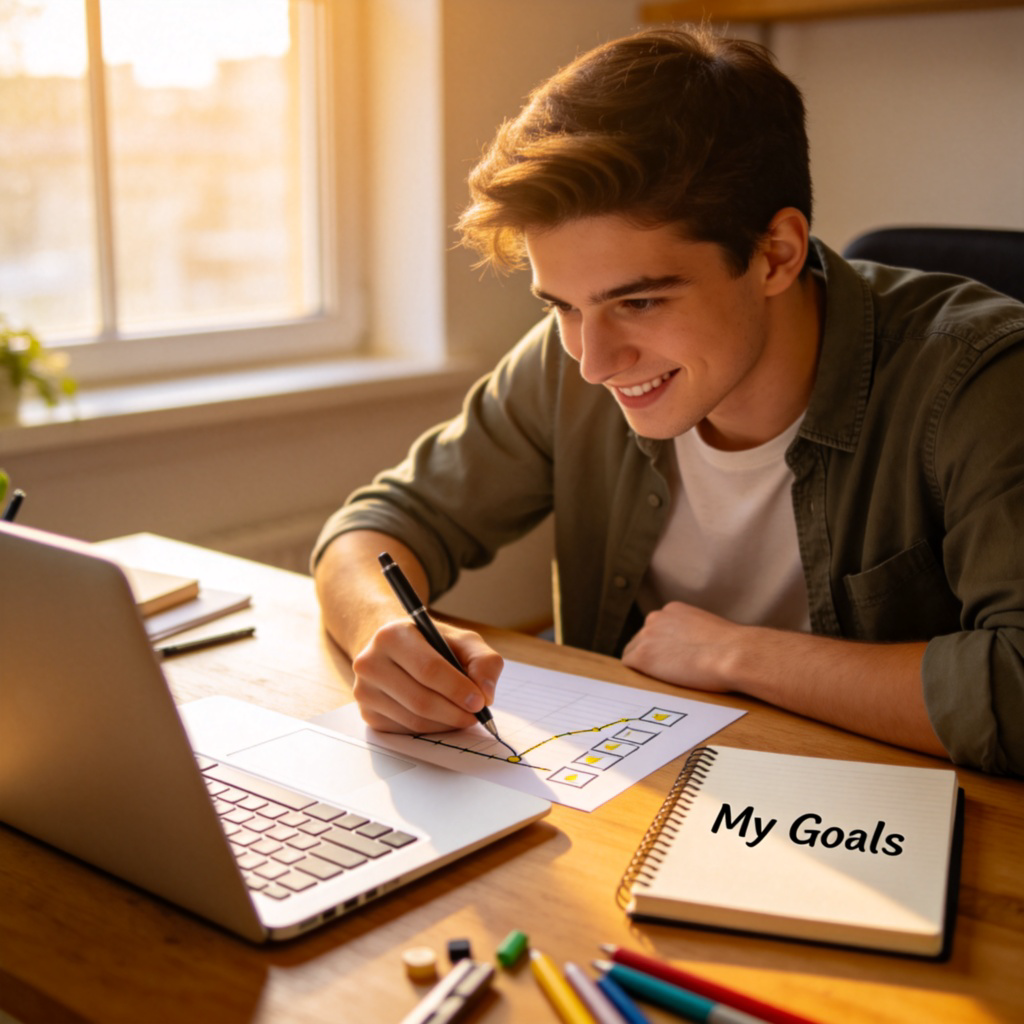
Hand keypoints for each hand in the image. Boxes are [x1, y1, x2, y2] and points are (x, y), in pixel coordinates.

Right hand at [350, 618, 504, 733]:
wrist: (393, 648)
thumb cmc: (430, 643)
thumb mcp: (461, 640)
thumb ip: (482, 661)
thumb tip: (486, 694)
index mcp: (391, 636)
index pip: (428, 669)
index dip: (457, 689)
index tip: (480, 701)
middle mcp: (370, 662)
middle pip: (420, 700)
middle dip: (455, 712)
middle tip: (477, 715)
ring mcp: (364, 690)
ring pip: (413, 719)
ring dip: (445, 723)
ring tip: (463, 715)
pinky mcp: (367, 713)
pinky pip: (406, 730)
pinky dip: (431, 729)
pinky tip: (442, 717)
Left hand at [621, 600, 742, 691]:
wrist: (733, 654)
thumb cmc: (732, 648)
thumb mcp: (709, 630)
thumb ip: (694, 634)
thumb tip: (696, 648)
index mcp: (673, 610)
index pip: (656, 629)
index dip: (662, 646)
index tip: (672, 659)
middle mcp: (656, 618)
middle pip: (641, 639)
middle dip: (651, 654)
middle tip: (667, 672)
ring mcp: (646, 636)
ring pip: (633, 652)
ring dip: (645, 666)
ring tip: (663, 679)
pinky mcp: (642, 656)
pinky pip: (628, 666)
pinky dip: (639, 675)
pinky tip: (653, 683)